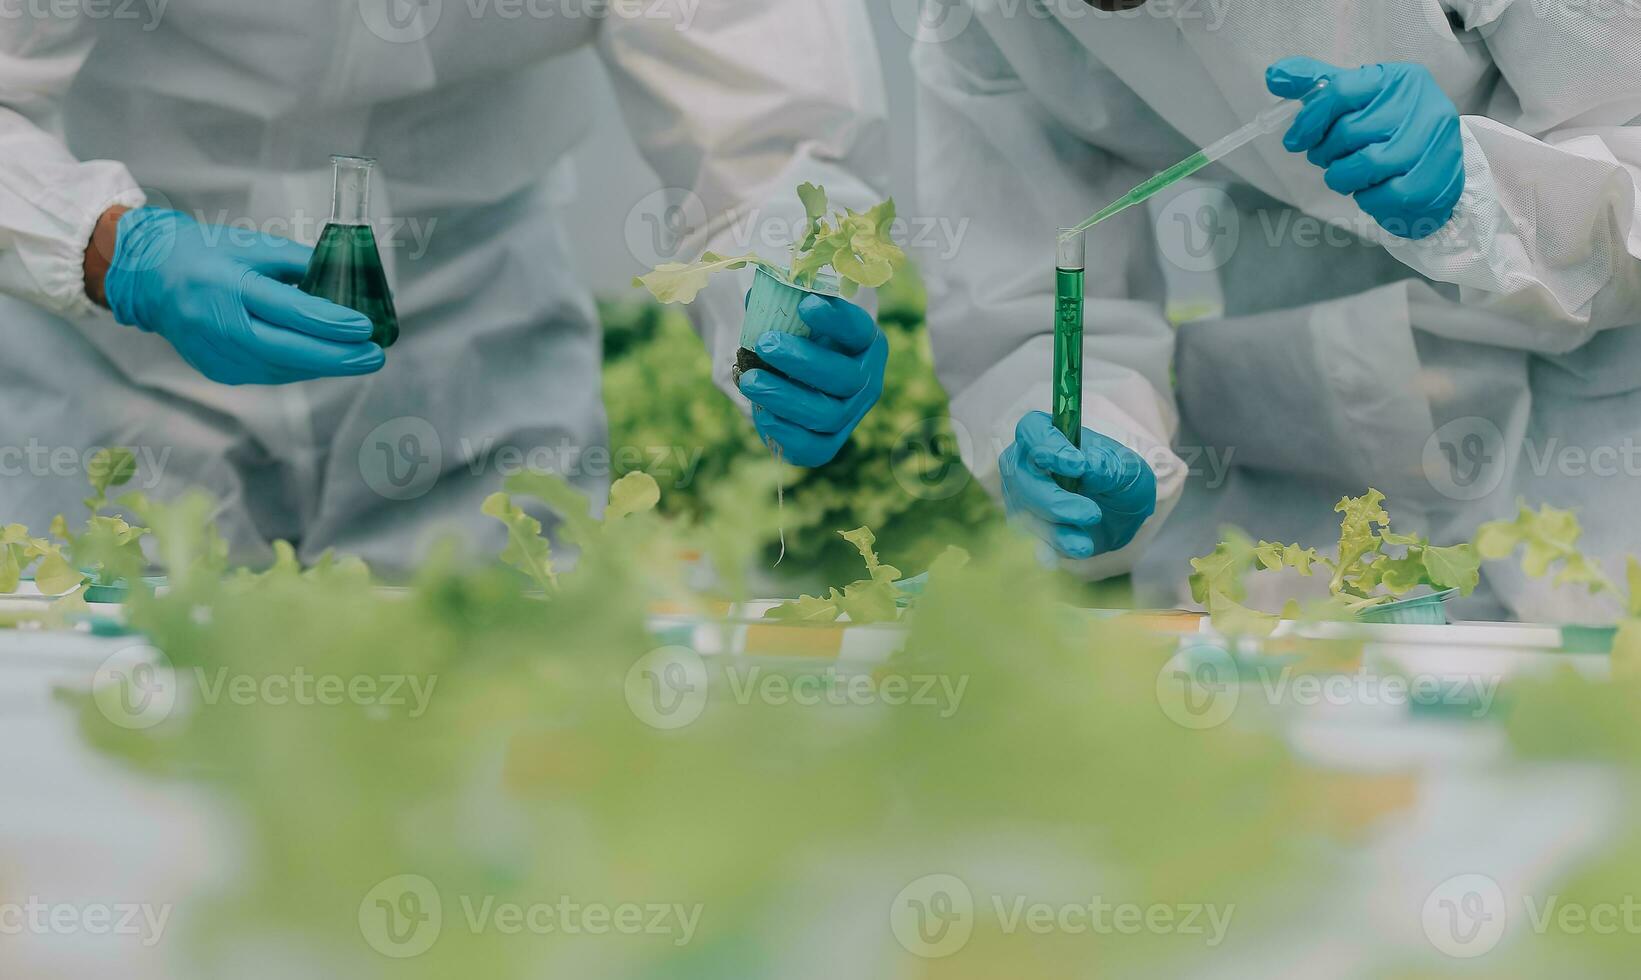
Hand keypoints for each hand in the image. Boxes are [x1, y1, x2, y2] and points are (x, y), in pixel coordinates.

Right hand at [100, 207, 383, 384]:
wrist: (149, 278)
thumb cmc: (207, 254)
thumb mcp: (253, 245)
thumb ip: (300, 263)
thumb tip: (349, 282)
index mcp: (225, 285)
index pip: (286, 310)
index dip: (328, 322)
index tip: (365, 327)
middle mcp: (217, 324)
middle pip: (286, 349)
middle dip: (336, 357)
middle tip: (375, 356)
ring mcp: (215, 353)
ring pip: (281, 367)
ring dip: (324, 366)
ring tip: (360, 358)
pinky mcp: (218, 370)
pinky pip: (269, 373)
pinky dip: (301, 367)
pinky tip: (326, 361)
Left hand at [737, 293, 886, 466]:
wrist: (792, 372)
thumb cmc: (796, 333)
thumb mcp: (792, 312)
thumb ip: (780, 302)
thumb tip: (756, 295)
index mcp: (865, 340)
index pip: (857, 330)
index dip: (835, 320)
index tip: (805, 305)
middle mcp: (866, 379)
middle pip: (845, 378)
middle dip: (802, 362)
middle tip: (764, 344)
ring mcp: (851, 414)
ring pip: (828, 414)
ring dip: (786, 398)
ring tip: (750, 380)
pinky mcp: (830, 441)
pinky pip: (817, 449)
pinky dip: (789, 436)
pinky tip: (763, 415)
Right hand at [1000, 411, 1155, 560]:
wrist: (1121, 512)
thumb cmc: (1120, 478)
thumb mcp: (1128, 469)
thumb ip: (1108, 465)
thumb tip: (1087, 464)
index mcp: (1050, 434)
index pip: (1032, 429)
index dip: (1047, 445)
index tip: (1077, 465)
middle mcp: (1028, 463)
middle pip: (1021, 476)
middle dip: (1054, 500)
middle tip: (1091, 513)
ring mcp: (1022, 494)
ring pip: (1024, 511)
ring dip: (1056, 530)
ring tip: (1086, 543)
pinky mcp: (1027, 523)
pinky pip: (1030, 536)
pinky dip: (1051, 546)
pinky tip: (1070, 551)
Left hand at [1267, 57, 1463, 240]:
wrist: (1436, 164)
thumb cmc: (1387, 128)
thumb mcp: (1356, 97)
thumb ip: (1317, 84)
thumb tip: (1274, 75)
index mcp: (1398, 79)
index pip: (1340, 91)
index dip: (1309, 120)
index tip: (1295, 140)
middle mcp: (1419, 105)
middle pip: (1348, 132)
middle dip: (1326, 153)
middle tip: (1328, 158)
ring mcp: (1430, 143)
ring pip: (1362, 166)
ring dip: (1342, 177)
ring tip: (1348, 174)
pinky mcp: (1431, 180)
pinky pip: (1380, 196)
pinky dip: (1366, 198)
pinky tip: (1373, 188)